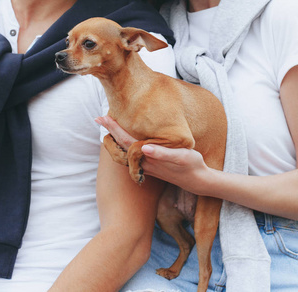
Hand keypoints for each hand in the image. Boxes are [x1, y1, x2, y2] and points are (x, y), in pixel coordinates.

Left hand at [95, 116, 211, 193]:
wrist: (197, 180)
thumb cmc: (190, 165)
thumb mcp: (180, 157)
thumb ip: (162, 153)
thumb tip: (144, 148)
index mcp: (148, 156)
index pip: (125, 139)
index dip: (114, 128)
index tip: (102, 117)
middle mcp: (143, 162)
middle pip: (121, 144)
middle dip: (111, 130)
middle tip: (100, 117)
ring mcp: (145, 165)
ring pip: (124, 151)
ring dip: (116, 139)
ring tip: (109, 127)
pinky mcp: (150, 167)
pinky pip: (131, 155)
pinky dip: (124, 145)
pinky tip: (125, 140)